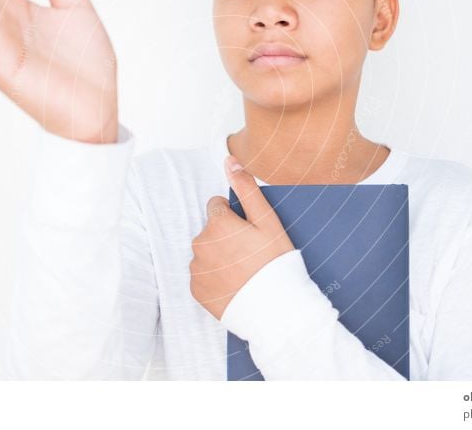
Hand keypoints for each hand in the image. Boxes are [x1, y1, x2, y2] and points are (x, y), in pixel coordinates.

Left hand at [189, 155, 294, 319]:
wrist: (275, 311)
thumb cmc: (275, 263)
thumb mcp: (268, 221)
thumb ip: (246, 188)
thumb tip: (229, 160)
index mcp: (216, 223)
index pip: (217, 207)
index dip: (236, 218)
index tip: (250, 233)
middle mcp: (199, 244)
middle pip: (210, 230)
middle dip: (226, 237)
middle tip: (250, 254)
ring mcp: (196, 269)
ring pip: (205, 253)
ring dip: (219, 257)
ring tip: (244, 271)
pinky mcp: (195, 290)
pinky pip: (202, 276)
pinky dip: (215, 278)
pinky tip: (234, 284)